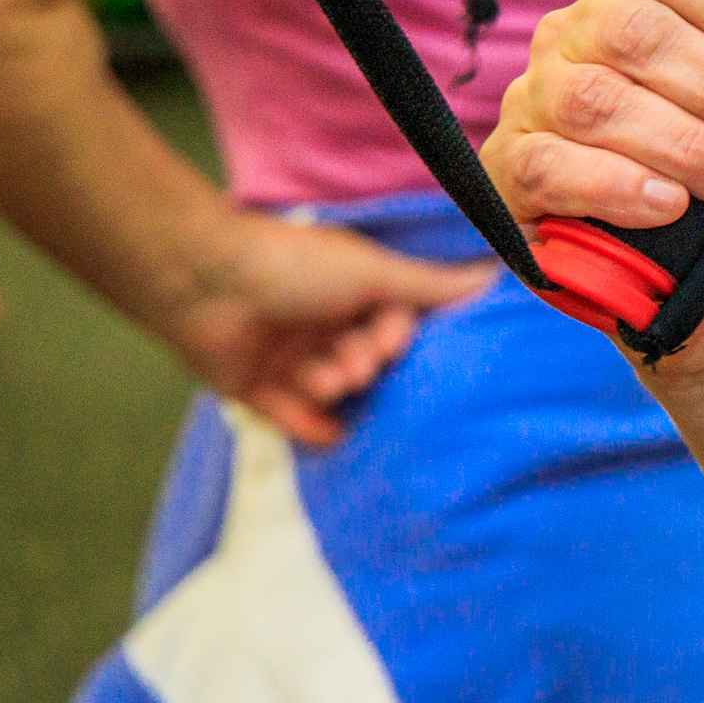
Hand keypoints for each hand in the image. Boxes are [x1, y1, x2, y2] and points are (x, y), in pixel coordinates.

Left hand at [158, 206, 494, 445]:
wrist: (204, 283)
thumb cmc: (294, 267)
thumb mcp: (373, 273)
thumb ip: (432, 287)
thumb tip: (499, 275)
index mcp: (350, 288)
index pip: (392, 322)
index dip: (396, 337)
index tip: (392, 343)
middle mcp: (321, 320)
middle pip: (364, 358)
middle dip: (364, 364)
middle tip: (356, 363)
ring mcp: (287, 354)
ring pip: (330, 387)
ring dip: (332, 386)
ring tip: (320, 376)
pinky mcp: (253, 386)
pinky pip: (291, 416)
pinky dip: (311, 426)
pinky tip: (333, 435)